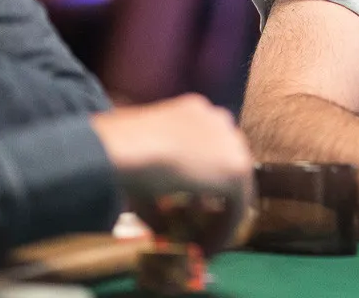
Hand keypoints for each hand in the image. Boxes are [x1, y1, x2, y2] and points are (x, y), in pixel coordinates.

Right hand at [90, 93, 254, 254]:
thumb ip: (154, 193)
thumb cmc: (122, 152)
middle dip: (212, 193)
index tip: (189, 203)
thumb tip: (159, 225)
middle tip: (198, 219)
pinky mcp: (237, 169)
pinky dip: (225, 227)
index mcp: (195, 112)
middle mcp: (218, 120)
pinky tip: (209, 246)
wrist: (127, 147)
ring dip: (220, 213)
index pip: (208, 146)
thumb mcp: (140, 169)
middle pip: (224, 162)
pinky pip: (237, 204)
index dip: (199, 178)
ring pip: (233, 184)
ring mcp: (232, 143)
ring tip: (204, 236)